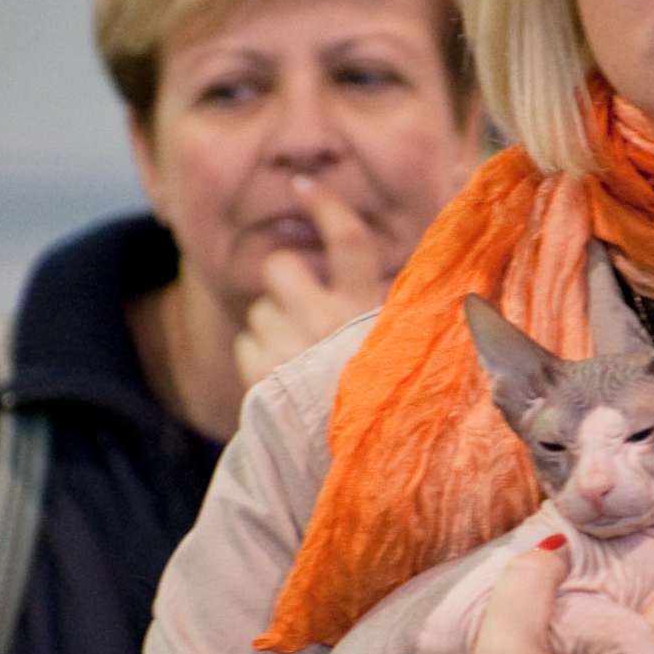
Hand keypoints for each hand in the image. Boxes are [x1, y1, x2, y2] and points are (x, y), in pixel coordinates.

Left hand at [233, 178, 392, 388]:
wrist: (370, 467)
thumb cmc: (393, 397)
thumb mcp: (403, 341)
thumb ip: (388, 301)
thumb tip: (408, 257)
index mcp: (370, 310)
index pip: (348, 240)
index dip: (325, 207)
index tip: (303, 186)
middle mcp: (328, 324)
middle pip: (282, 268)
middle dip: (285, 281)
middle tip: (304, 306)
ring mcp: (291, 351)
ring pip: (260, 309)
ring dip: (274, 326)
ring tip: (304, 358)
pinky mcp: (262, 381)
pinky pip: (245, 346)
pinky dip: (259, 359)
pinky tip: (286, 380)